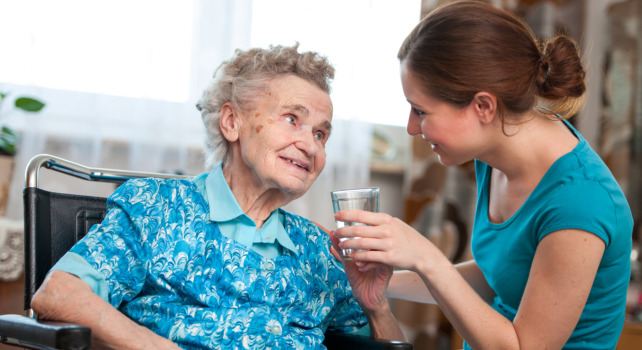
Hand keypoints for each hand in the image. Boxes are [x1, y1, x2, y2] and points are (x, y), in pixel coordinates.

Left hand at [314, 221, 391, 312]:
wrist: (368, 297)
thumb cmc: (359, 277)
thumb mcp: (347, 261)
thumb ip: (341, 248)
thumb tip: (331, 233)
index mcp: (372, 242)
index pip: (364, 226)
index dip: (351, 218)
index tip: (337, 217)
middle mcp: (380, 247)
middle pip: (369, 233)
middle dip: (352, 235)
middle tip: (341, 241)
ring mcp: (385, 256)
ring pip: (374, 245)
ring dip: (360, 250)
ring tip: (352, 257)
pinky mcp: (387, 267)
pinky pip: (378, 259)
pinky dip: (367, 261)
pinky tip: (360, 267)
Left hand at [333, 210, 448, 273]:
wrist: (422, 254)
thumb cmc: (407, 238)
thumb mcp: (395, 224)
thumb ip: (381, 222)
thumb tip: (365, 218)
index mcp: (386, 219)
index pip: (361, 215)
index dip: (346, 215)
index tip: (336, 216)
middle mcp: (386, 230)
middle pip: (358, 229)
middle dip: (343, 231)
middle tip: (335, 233)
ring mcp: (388, 244)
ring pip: (361, 243)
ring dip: (348, 244)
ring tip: (340, 245)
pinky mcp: (389, 257)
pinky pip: (368, 256)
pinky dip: (358, 256)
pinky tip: (352, 256)